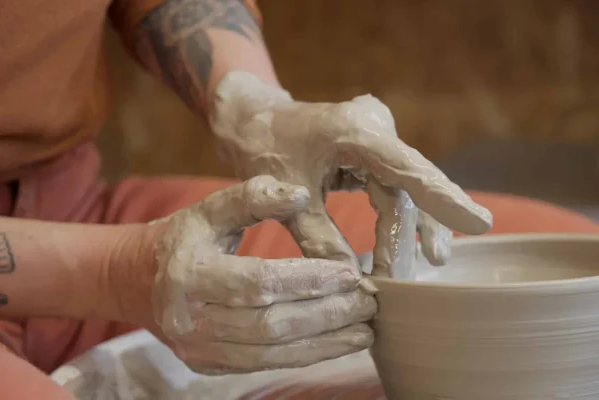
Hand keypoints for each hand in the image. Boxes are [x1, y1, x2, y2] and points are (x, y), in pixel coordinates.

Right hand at [149, 176, 375, 374]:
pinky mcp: (210, 365)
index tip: (351, 274)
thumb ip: (253, 196)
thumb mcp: (211, 208)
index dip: (308, 280)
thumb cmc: (185, 239)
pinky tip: (336, 343)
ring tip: (365, 330)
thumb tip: (300, 194)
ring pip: (272, 353)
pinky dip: (305, 356)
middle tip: (369, 302)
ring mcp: (199, 349)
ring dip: (324, 343)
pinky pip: (265, 364)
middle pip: (271, 324)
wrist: (140, 281)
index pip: (259, 282)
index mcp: (190, 273)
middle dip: (327, 315)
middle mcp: (191, 319)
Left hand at [210, 72, 492, 274]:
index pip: (408, 169)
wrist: (254, 120)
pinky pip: (392, 184)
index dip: (445, 198)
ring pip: (404, 186)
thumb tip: (354, 285)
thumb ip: (318, 238)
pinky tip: (405, 243)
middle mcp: (373, 127)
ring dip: (410, 225)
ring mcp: (375, 135)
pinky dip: (395, 214)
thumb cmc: (265, 150)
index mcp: (354, 131)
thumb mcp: (286, 196)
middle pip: (409, 183)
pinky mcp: (371, 148)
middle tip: (433, 263)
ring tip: (430, 260)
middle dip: (418, 226)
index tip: (479, 224)